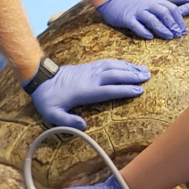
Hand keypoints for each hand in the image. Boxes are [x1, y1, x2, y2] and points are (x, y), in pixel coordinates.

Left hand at [30, 61, 149, 129]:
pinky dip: (120, 63)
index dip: (125, 90)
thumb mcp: (53, 114)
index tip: (139, 91)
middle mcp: (91, 78)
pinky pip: (107, 62)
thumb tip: (84, 126)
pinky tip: (129, 65)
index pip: (110, 90)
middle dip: (133, 76)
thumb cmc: (48, 99)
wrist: (40, 78)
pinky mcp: (89, 66)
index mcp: (86, 91)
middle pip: (116, 75)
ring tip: (144, 70)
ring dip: (129, 67)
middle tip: (148, 77)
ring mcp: (90, 70)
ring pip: (113, 66)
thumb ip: (68, 121)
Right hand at [97, 0, 187, 40]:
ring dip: (162, 29)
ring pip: (152, 20)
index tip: (183, 30)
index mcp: (154, 0)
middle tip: (178, 35)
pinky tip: (150, 37)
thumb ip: (160, 5)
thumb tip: (175, 16)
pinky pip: (137, 26)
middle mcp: (147, 4)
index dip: (179, 20)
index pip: (171, 8)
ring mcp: (137, 11)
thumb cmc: (132, 1)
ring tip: (169, 37)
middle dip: (173, 25)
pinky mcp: (127, 18)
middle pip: (164, 13)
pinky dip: (144, 32)